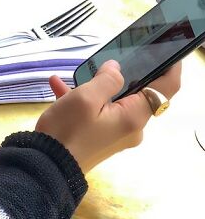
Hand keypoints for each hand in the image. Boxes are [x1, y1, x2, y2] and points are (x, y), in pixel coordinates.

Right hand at [36, 60, 181, 173]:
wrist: (46, 167)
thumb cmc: (68, 131)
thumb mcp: (85, 98)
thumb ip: (106, 79)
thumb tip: (116, 68)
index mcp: (134, 117)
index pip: (166, 89)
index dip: (171, 67)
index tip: (168, 51)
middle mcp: (132, 127)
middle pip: (139, 94)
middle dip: (125, 74)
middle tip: (110, 56)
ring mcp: (116, 134)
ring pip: (114, 101)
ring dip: (96, 86)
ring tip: (74, 74)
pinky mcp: (100, 137)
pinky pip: (98, 112)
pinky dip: (83, 99)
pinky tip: (58, 85)